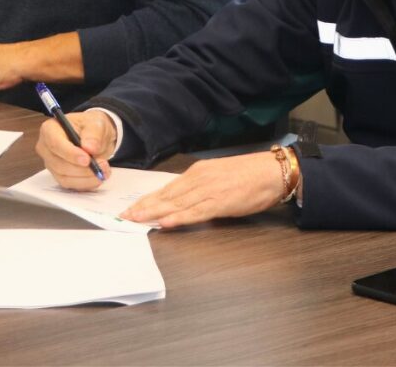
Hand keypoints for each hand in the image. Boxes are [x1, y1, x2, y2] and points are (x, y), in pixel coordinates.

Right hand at [35, 109, 115, 190]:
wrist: (96, 137)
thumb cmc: (91, 126)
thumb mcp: (96, 123)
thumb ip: (93, 133)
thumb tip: (89, 147)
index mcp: (50, 129)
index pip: (55, 143)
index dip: (70, 153)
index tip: (87, 159)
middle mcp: (47, 148)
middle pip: (58, 163)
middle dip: (82, 168)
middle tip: (102, 165)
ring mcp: (52, 163)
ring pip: (65, 177)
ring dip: (86, 177)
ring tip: (104, 170)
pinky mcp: (60, 175)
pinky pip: (70, 184)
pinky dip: (86, 183)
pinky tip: (98, 177)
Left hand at [121, 152, 283, 228]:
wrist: (272, 172)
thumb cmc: (249, 176)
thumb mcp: (218, 176)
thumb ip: (200, 187)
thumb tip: (182, 200)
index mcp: (197, 173)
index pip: (166, 188)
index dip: (147, 199)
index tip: (131, 208)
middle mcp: (198, 180)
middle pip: (166, 196)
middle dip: (143, 207)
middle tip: (124, 216)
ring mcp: (208, 191)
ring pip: (176, 204)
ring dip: (154, 213)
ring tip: (136, 220)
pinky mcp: (220, 203)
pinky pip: (195, 212)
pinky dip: (178, 218)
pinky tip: (164, 222)